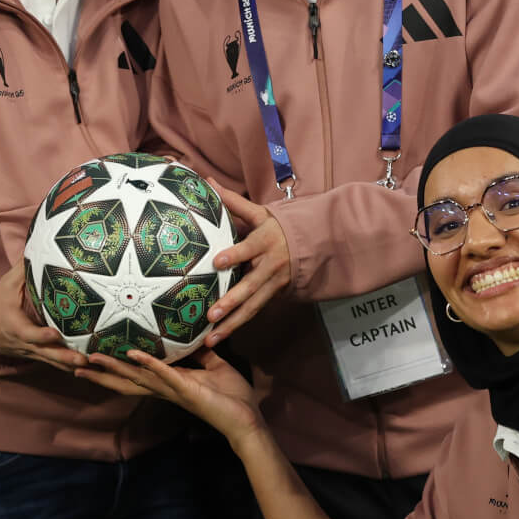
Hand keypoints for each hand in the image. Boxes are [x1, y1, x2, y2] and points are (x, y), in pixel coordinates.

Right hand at [0, 266, 86, 372]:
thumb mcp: (5, 285)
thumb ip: (24, 270)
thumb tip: (39, 246)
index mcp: (16, 326)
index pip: (30, 334)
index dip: (42, 336)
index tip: (56, 334)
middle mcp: (24, 343)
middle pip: (45, 354)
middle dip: (64, 358)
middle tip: (84, 360)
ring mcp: (30, 352)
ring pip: (51, 362)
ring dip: (70, 365)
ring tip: (92, 367)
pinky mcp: (34, 356)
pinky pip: (51, 363)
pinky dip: (66, 366)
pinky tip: (86, 369)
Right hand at [80, 347, 266, 446]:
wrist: (247, 420)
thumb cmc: (232, 397)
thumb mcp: (214, 367)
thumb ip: (200, 355)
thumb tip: (194, 337)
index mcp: (170, 384)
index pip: (136, 377)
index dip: (114, 371)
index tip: (92, 363)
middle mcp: (166, 389)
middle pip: (126, 382)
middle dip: (102, 374)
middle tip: (75, 366)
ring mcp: (174, 390)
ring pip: (137, 378)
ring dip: (114, 369)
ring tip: (91, 359)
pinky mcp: (187, 390)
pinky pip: (165, 375)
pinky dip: (149, 364)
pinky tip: (132, 355)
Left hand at [201, 186, 291, 343]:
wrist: (312, 244)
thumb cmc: (277, 227)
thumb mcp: (260, 213)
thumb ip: (233, 202)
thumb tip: (206, 181)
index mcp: (265, 242)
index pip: (249, 249)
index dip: (235, 255)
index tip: (218, 261)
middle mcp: (270, 266)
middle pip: (250, 287)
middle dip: (231, 302)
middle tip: (211, 314)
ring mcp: (273, 284)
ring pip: (252, 307)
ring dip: (232, 323)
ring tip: (212, 338)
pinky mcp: (274, 296)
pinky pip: (254, 312)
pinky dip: (238, 325)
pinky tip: (220, 336)